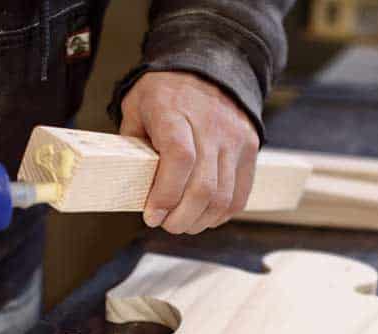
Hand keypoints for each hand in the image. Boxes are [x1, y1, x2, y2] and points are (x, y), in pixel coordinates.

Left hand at [119, 72, 258, 234]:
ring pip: (222, 197)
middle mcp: (211, 125)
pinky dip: (221, 214)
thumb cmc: (166, 91)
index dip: (165, 194)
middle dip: (181, 218)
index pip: (179, 158)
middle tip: (165, 224)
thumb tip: (126, 183)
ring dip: (200, 221)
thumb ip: (131, 142)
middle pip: (203, 186)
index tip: (151, 214)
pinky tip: (204, 217)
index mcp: (175, 111)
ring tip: (182, 223)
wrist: (211, 65)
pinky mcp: (250, 148)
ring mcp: (235, 138)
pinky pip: (239, 194)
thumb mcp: (136, 106)